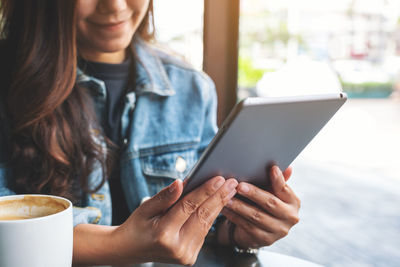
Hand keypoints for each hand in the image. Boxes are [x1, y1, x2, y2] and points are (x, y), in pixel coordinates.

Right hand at [113, 176, 237, 264]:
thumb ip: (164, 197)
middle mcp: (177, 247)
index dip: (205, 191)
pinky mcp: (190, 257)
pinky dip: (212, 216)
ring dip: (219, 206)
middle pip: (203, 216)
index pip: (189, 208)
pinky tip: (219, 203)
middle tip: (232, 182)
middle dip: (219, 197)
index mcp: (164, 234)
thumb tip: (180, 182)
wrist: (129, 250)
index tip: (219, 179)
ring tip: (229, 190)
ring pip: (207, 224)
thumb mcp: (145, 208)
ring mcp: (185, 255)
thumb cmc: (137, 226)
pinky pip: (204, 232)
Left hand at [220, 166, 299, 247]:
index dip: (278, 180)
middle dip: (254, 193)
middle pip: (270, 203)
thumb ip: (278, 181)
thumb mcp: (272, 192)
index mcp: (293, 202)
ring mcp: (278, 231)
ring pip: (256, 216)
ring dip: (240, 206)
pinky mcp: (265, 240)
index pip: (285, 189)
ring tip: (227, 197)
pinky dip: (235, 216)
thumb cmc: (265, 204)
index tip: (271, 169)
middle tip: (239, 186)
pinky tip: (226, 208)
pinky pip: (247, 226)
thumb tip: (287, 167)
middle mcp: (290, 217)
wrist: (260, 229)